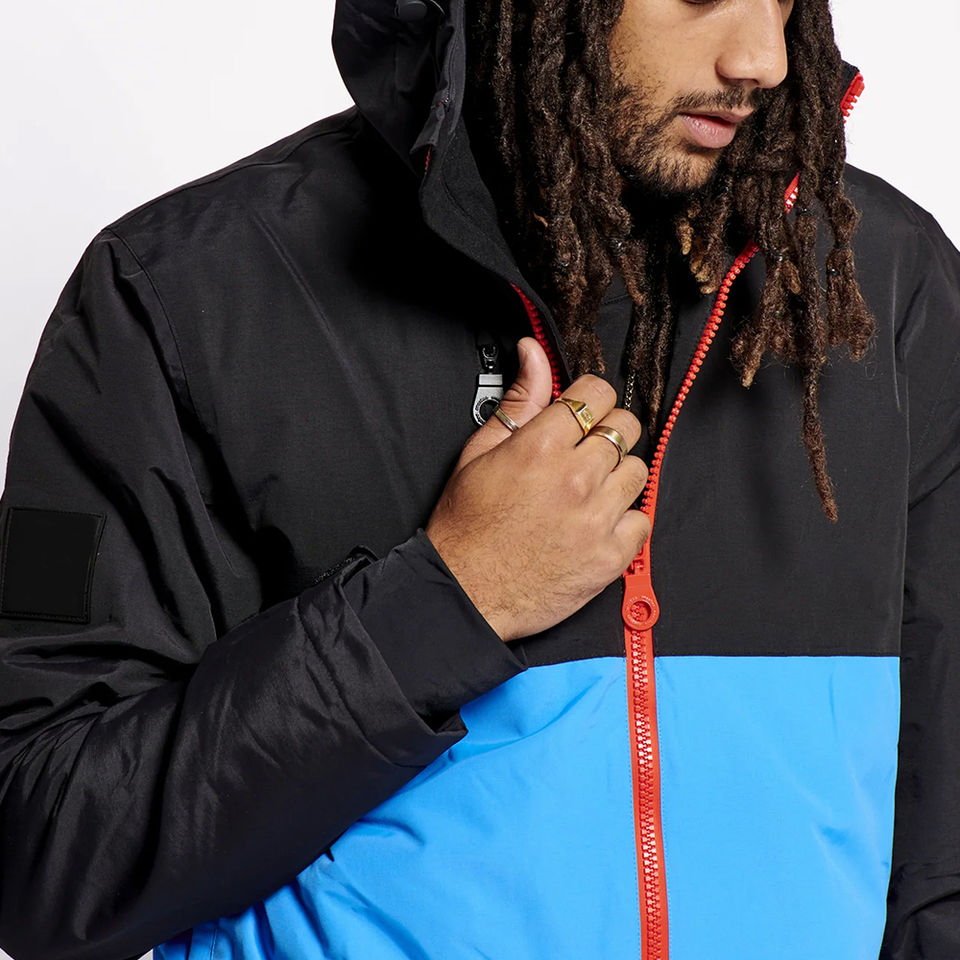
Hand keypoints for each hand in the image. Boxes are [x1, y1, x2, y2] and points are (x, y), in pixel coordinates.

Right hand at [426, 337, 650, 640]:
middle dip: (607, 432)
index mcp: (540, 446)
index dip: (590, 398)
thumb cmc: (467, 527)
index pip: (597, 392)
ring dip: (618, 475)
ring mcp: (596, 518)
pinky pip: (643, 518)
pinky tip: (598, 522)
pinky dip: (626, 519)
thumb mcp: (479, 452)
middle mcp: (574, 478)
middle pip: (625, 426)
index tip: (584, 413)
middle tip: (586, 452)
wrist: (466, 591)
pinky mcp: (610, 555)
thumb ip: (517, 400)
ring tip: (589, 491)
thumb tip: (533, 354)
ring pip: (638, 470)